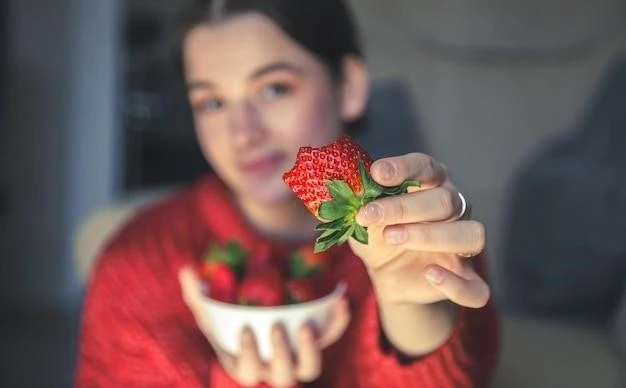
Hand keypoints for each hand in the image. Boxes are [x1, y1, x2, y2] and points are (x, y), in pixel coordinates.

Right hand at [179, 268, 349, 386]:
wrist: (259, 317)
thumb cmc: (229, 321)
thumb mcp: (211, 310)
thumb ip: (197, 294)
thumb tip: (185, 270)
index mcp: (247, 365)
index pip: (248, 371)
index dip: (248, 355)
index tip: (246, 331)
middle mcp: (275, 368)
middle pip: (284, 375)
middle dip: (281, 354)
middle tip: (277, 327)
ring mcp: (298, 358)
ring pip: (310, 368)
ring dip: (312, 350)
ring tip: (306, 326)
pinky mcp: (317, 341)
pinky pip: (332, 336)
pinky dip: (338, 322)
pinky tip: (340, 301)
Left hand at [350, 153, 489, 307]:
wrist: (388, 276)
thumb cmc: (378, 234)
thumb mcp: (363, 219)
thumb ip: (359, 204)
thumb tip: (349, 190)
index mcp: (431, 186)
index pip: (426, 168)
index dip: (403, 169)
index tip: (376, 173)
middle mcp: (454, 210)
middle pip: (446, 201)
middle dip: (405, 207)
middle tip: (371, 215)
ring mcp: (463, 246)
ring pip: (471, 234)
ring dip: (431, 235)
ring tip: (392, 237)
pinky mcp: (466, 280)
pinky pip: (477, 288)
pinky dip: (456, 284)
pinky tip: (430, 274)